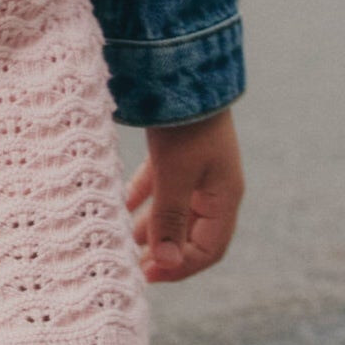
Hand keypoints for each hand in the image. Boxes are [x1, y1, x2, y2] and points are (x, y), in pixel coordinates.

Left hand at [126, 108, 243, 284]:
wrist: (183, 70)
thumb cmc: (185, 126)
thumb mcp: (175, 175)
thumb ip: (169, 218)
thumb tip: (165, 262)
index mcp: (224, 197)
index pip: (209, 250)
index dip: (180, 267)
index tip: (146, 275)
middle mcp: (214, 188)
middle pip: (191, 234)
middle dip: (163, 252)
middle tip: (130, 266)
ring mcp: (196, 171)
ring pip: (173, 212)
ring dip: (150, 228)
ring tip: (122, 244)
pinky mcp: (177, 155)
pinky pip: (161, 188)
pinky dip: (143, 199)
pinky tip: (120, 207)